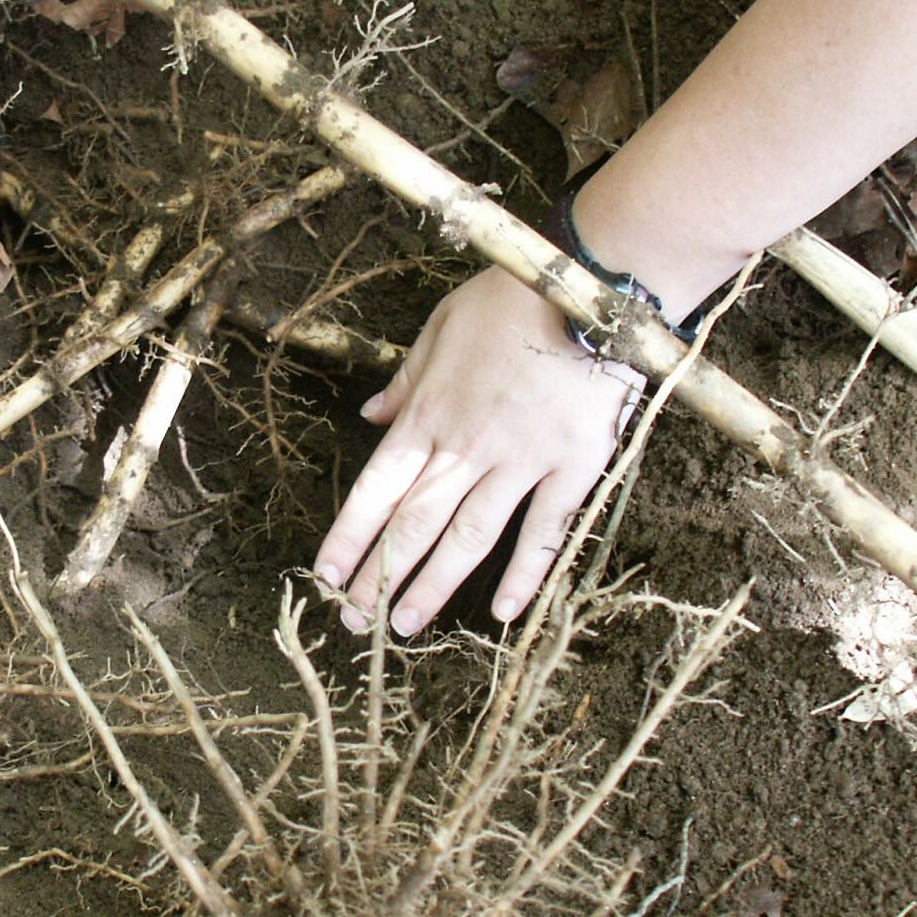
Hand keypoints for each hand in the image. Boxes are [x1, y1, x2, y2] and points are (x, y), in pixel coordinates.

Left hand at [314, 266, 642, 634]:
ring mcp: (521, 462)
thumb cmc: (512, 299)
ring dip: (432, 586)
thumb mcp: (442, 325)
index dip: (349, 536)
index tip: (327, 575)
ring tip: (405, 627)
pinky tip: (502, 612)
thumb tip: (370, 415)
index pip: (376, 487)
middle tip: (356, 621)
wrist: (590, 289)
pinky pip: (544, 531)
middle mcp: (467, 447)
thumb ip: (406, 379)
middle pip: (414, 524)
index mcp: (429, 414)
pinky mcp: (574, 468)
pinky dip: (523, 575)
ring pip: (468, 538)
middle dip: (379, 575)